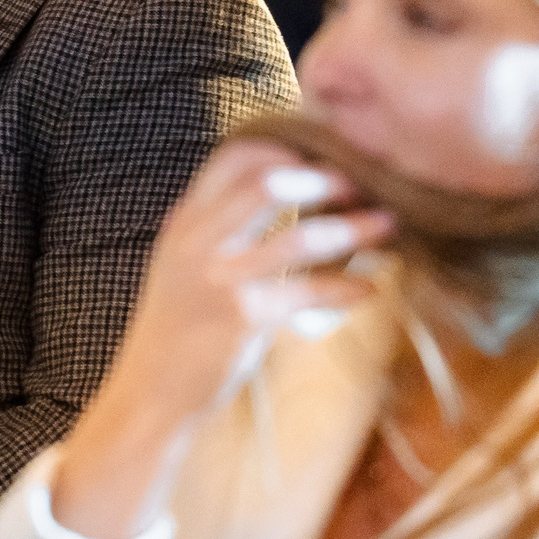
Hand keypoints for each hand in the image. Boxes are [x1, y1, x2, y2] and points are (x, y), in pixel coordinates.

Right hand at [52, 141, 392, 538]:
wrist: (152, 389)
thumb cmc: (179, 326)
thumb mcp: (184, 263)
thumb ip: (219, 227)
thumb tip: (284, 194)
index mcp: (184, 220)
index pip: (233, 157)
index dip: (284, 149)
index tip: (320, 160)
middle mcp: (197, 240)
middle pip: (268, 184)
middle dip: (324, 180)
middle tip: (360, 187)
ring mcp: (219, 278)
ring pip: (299, 237)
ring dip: (353, 230)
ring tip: (387, 226)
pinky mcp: (243, 318)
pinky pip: (310, 292)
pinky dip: (348, 288)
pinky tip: (369, 290)